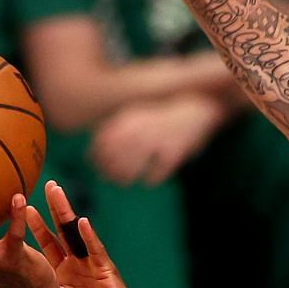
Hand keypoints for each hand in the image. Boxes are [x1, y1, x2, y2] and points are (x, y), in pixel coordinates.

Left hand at [22, 180, 147, 287]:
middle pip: (62, 229)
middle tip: (47, 184)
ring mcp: (91, 263)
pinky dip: (88, 237)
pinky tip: (82, 223)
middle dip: (54, 206)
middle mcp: (76, 262)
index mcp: (63, 271)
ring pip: (76, 232)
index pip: (48, 243)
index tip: (24, 206)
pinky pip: (95, 251)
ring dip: (65, 211)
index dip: (37, 225)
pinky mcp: (106, 270)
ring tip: (57, 192)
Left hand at [90, 94, 227, 185]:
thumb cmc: (162, 115)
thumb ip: (114, 130)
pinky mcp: (172, 154)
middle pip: (112, 160)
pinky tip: (150, 178)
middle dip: (109, 173)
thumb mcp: (135, 114)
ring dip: (125, 178)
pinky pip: (154, 175)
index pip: (100, 145)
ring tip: (127, 181)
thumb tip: (92, 154)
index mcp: (126, 121)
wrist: (196, 106)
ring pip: (130, 170)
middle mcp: (137, 131)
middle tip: (114, 178)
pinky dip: (150, 179)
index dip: (96, 160)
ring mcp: (155, 142)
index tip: (99, 167)